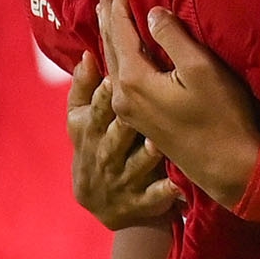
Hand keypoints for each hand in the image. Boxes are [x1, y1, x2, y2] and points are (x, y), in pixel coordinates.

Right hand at [68, 53, 182, 228]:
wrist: (101, 204)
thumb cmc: (96, 146)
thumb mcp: (81, 121)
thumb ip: (84, 88)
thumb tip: (88, 54)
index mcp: (91, 132)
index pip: (97, 112)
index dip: (103, 98)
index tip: (114, 80)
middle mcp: (106, 156)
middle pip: (115, 138)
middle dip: (124, 125)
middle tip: (140, 106)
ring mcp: (124, 180)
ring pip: (136, 166)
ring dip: (146, 157)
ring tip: (158, 143)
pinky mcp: (142, 202)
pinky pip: (154, 197)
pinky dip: (165, 192)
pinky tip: (178, 185)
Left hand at [97, 0, 259, 211]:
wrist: (228, 168)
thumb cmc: (222, 117)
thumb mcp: (202, 70)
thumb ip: (173, 38)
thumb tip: (153, 14)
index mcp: (134, 79)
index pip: (119, 29)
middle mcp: (122, 95)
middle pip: (108, 42)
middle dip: (107, 9)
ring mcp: (129, 109)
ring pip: (111, 59)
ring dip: (109, 30)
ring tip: (105, 6)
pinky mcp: (139, 118)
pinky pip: (119, 74)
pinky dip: (116, 51)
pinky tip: (118, 46)